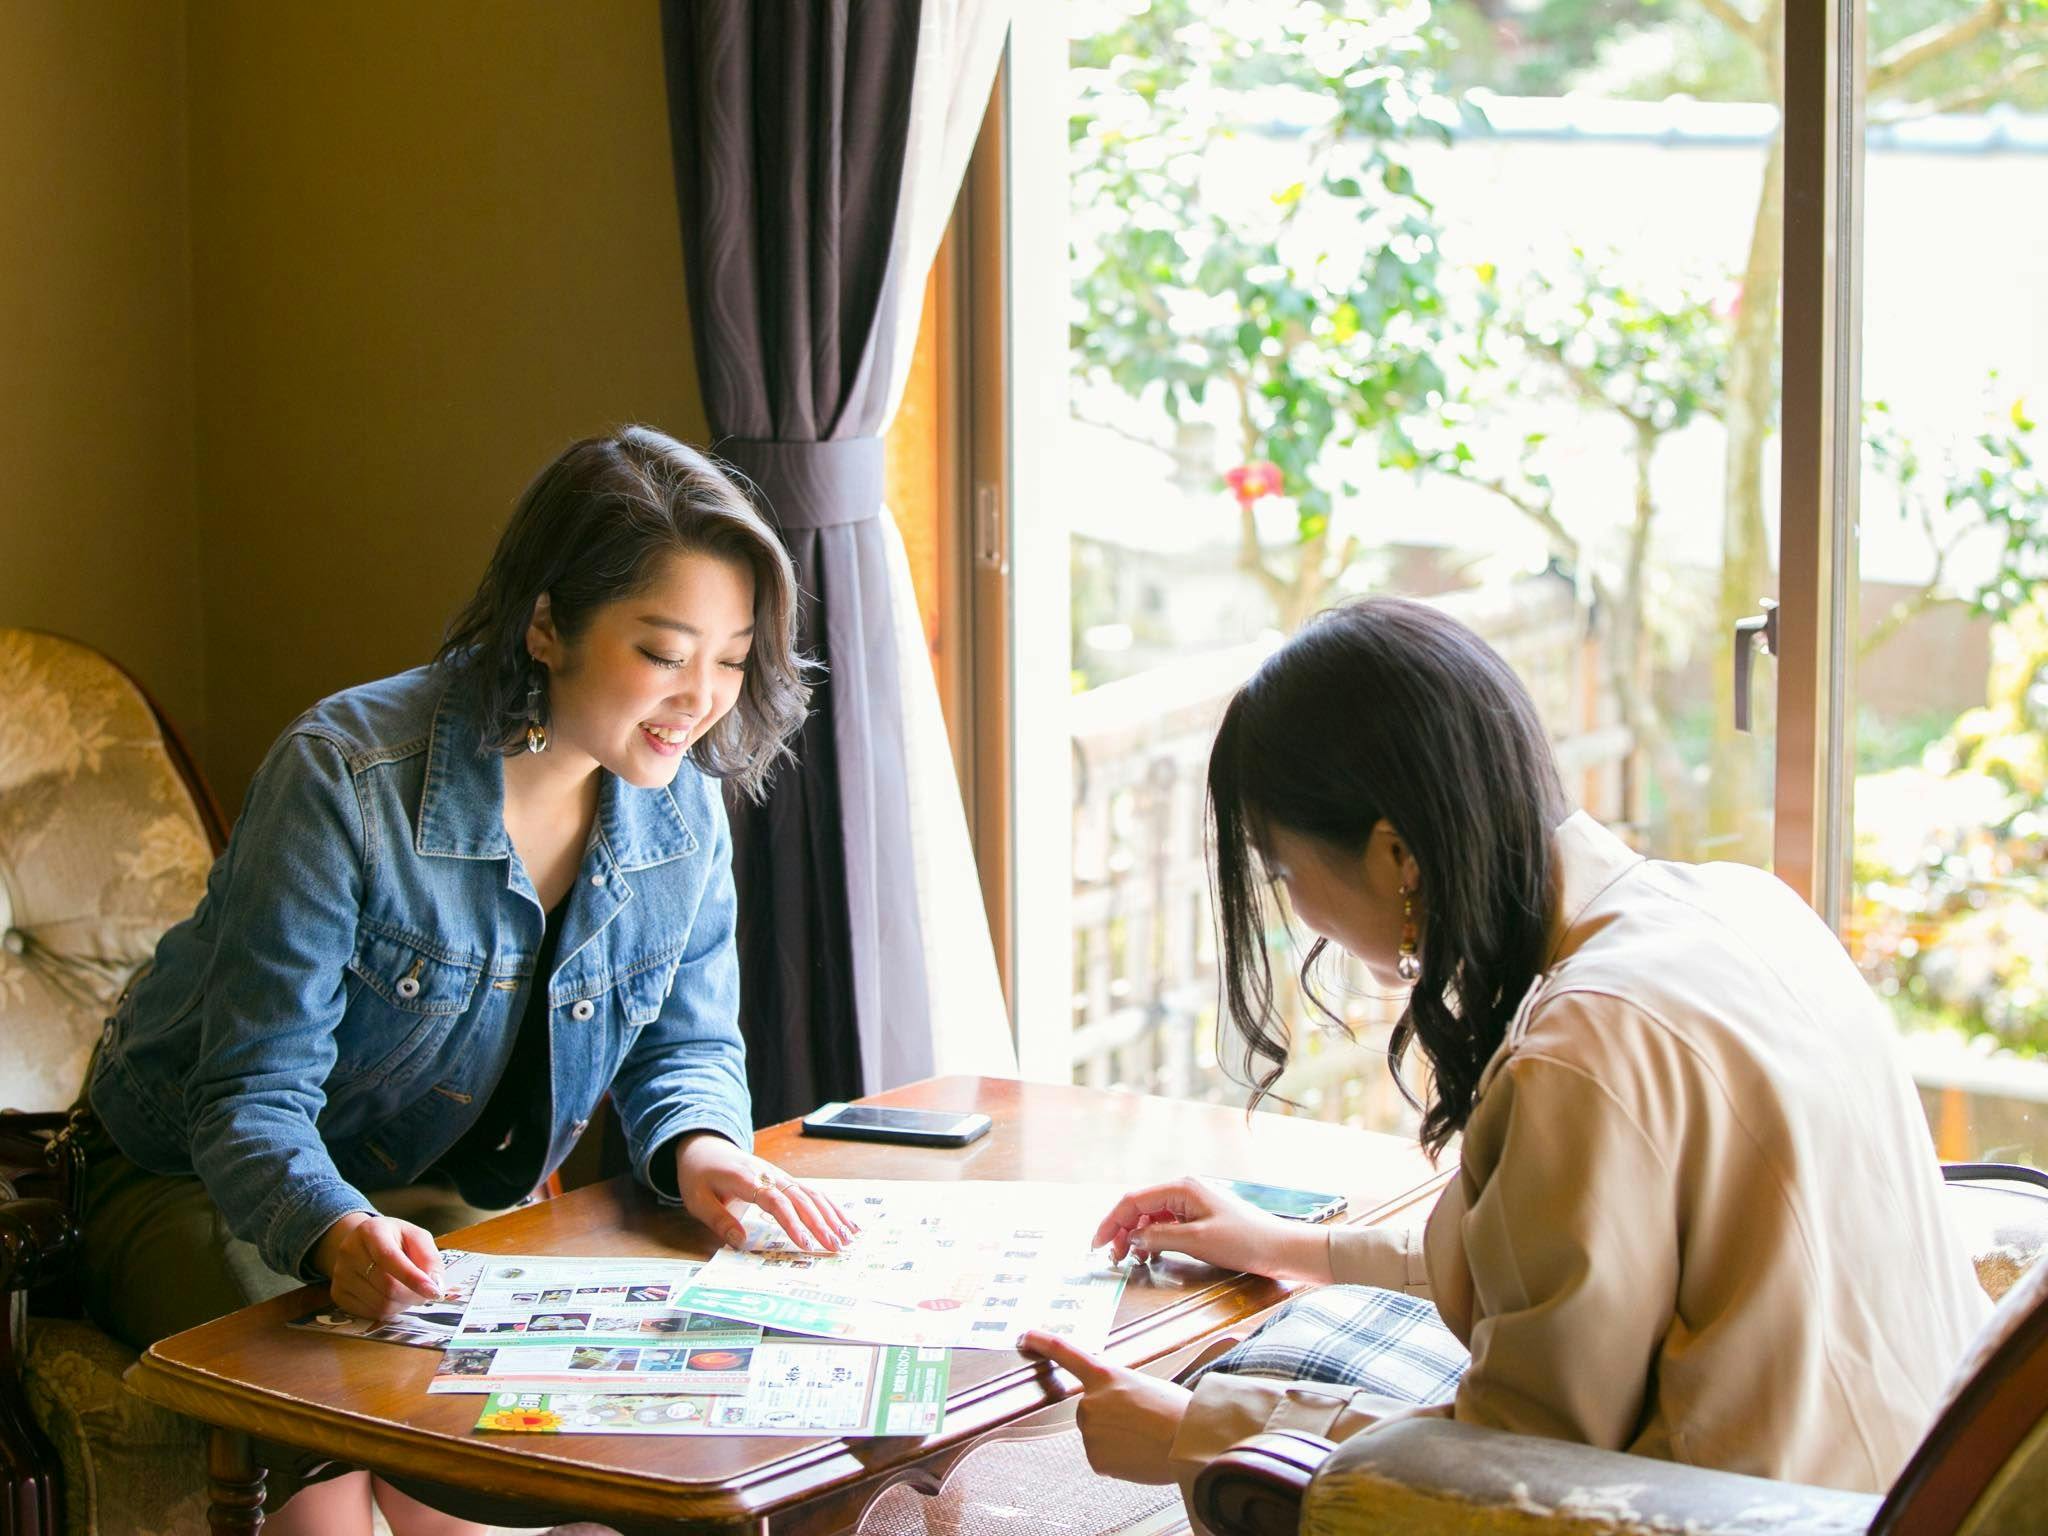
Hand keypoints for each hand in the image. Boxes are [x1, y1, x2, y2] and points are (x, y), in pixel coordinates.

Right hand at [313, 1212, 447, 1318]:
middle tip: (427, 1294)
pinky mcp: (338, 1294)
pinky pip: (369, 1313)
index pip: (390, 1258)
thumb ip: (430, 1258)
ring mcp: (340, 1275)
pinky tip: (394, 1298)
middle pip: (387, 1286)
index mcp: (371, 1231)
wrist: (363, 1244)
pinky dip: (389, 1311)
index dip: (413, 1278)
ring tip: (409, 1292)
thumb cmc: (395, 1240)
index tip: (434, 1292)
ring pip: (380, 1304)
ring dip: (403, 1304)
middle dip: (413, 1295)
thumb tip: (436, 1285)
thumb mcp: (416, 1237)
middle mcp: (349, 1251)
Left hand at [674, 1131, 856, 1252]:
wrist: (704, 1146)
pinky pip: (812, 1192)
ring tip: (849, 1237)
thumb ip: (719, 1220)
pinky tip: (845, 1221)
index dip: (793, 1223)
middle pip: (801, 1199)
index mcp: (747, 1179)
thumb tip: (740, 1242)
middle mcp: (769, 1175)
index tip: (806, 1244)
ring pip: (812, 1194)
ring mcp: (780, 1176)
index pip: (776, 1201)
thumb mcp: (697, 1199)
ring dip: (832, 1215)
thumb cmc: (699, 1174)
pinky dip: (831, 1207)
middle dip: (822, 1224)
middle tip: (837, 1247)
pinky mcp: (784, 1180)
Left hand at [1018, 1331, 1189, 1483]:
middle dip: (1111, 1417)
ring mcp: (1090, 1432)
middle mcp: (1090, 1401)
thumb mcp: (1145, 1385)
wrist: (1189, 1441)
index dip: (1042, 1343)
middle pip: (1091, 1410)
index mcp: (1105, 1375)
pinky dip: (1119, 1459)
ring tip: (1146, 1438)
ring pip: (1099, 1436)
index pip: (1065, 1353)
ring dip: (1117, 1439)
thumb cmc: (1176, 1411)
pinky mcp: (1095, 1459)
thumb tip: (1118, 1410)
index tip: (1024, 1337)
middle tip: (1142, 1422)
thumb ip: (1120, 1392)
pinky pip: (1104, 1458)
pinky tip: (1139, 1455)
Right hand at [1093, 1177, 1332, 1283]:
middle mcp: (1184, 1191)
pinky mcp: (1199, 1218)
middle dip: (1120, 1229)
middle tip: (1111, 1257)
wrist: (1280, 1249)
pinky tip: (1149, 1253)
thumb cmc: (1244, 1241)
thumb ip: (1159, 1236)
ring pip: (1151, 1217)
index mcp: (1182, 1188)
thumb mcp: (1197, 1240)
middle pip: (1139, 1206)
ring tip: (1128, 1257)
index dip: (1111, 1221)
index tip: (1097, 1244)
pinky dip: (1152, 1238)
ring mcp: (1191, 1204)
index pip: (1133, 1200)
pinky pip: (1165, 1225)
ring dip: (1135, 1235)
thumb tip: (1130, 1236)